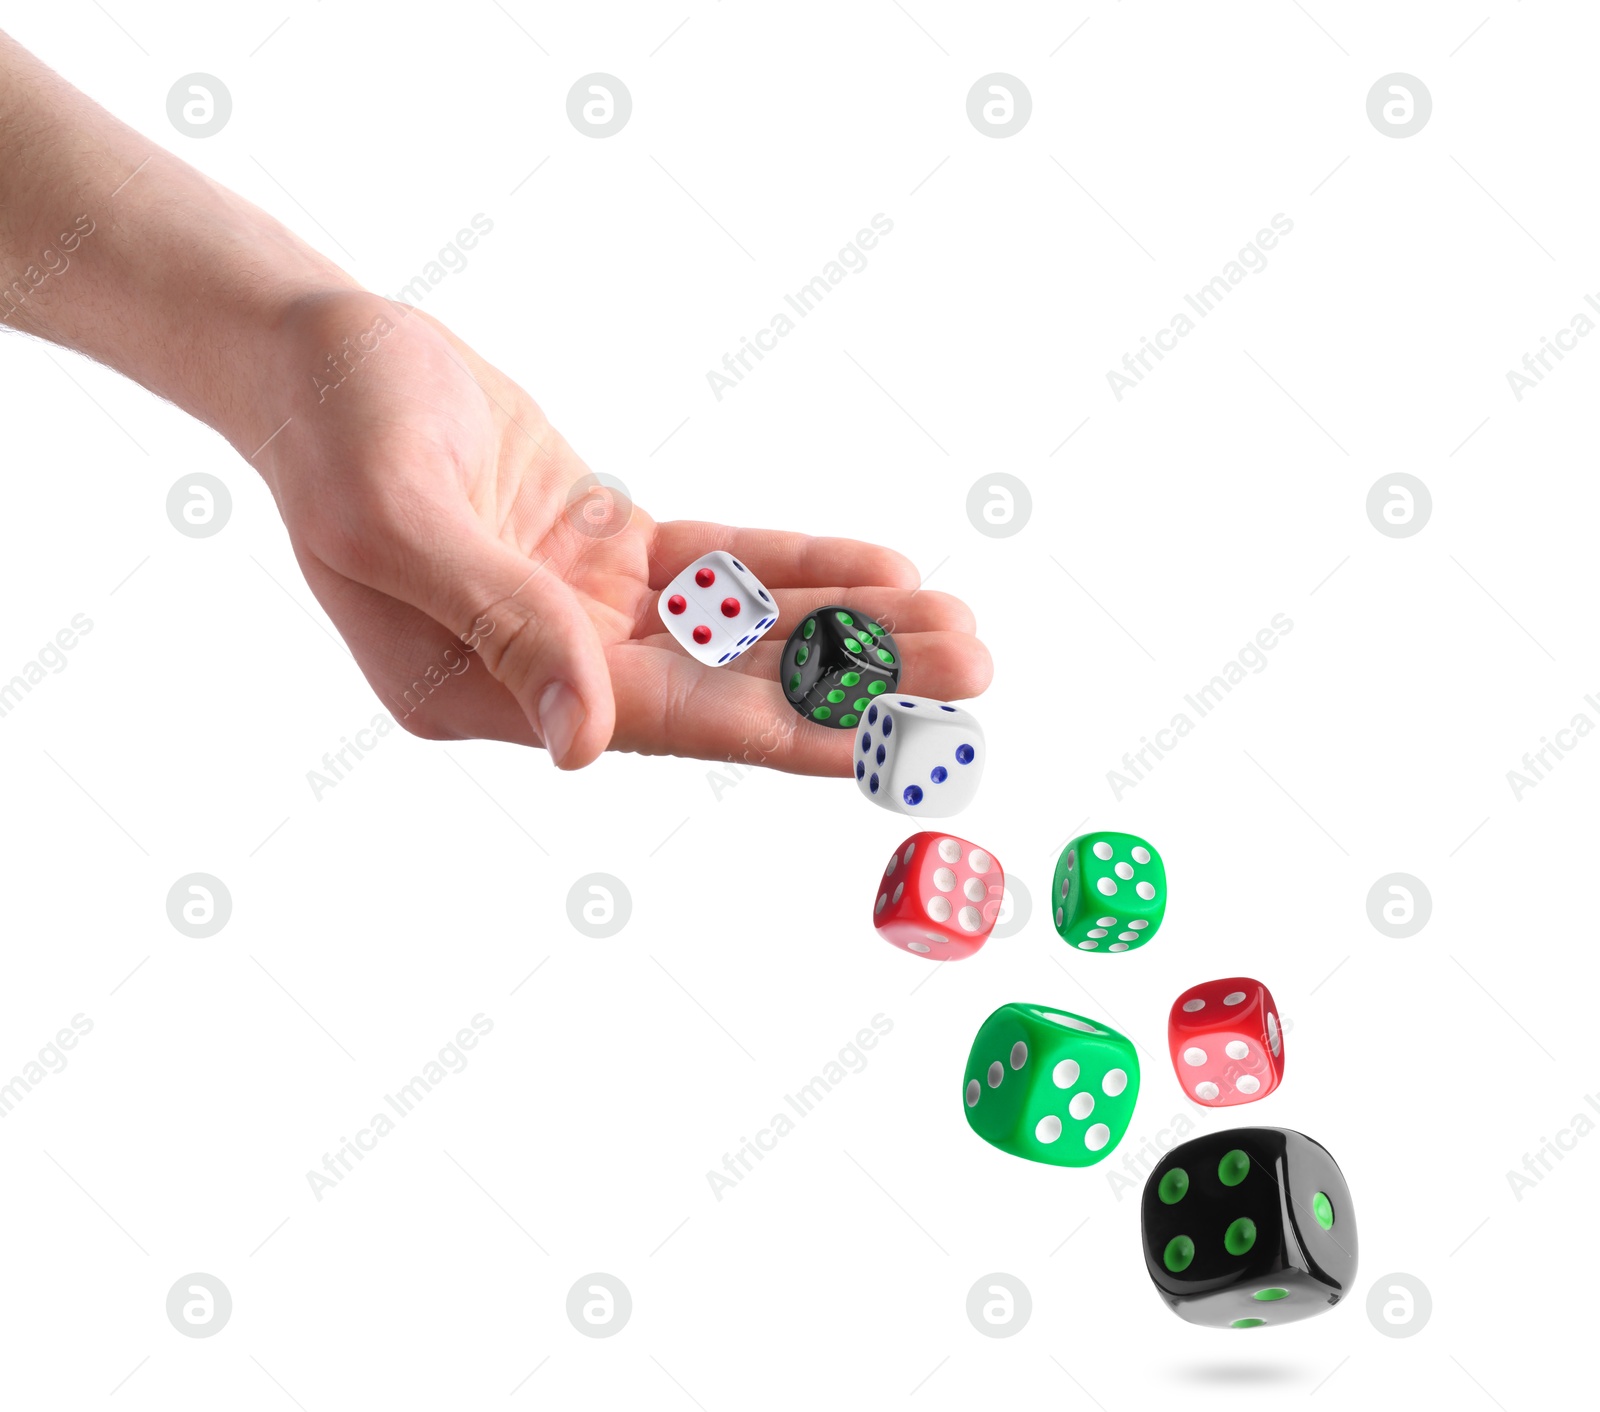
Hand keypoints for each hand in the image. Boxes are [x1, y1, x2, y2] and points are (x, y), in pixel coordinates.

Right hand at [250, 290, 991, 770]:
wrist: (319, 350)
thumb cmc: (336, 428)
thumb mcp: (400, 520)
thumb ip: (499, 625)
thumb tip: (586, 741)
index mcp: (485, 691)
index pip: (669, 721)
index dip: (789, 728)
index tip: (891, 742)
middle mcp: (547, 667)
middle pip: (730, 684)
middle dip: (852, 678)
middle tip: (970, 669)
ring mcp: (583, 611)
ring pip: (741, 629)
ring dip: (848, 628)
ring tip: (958, 625)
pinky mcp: (607, 552)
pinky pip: (722, 569)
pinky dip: (799, 569)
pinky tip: (882, 570)